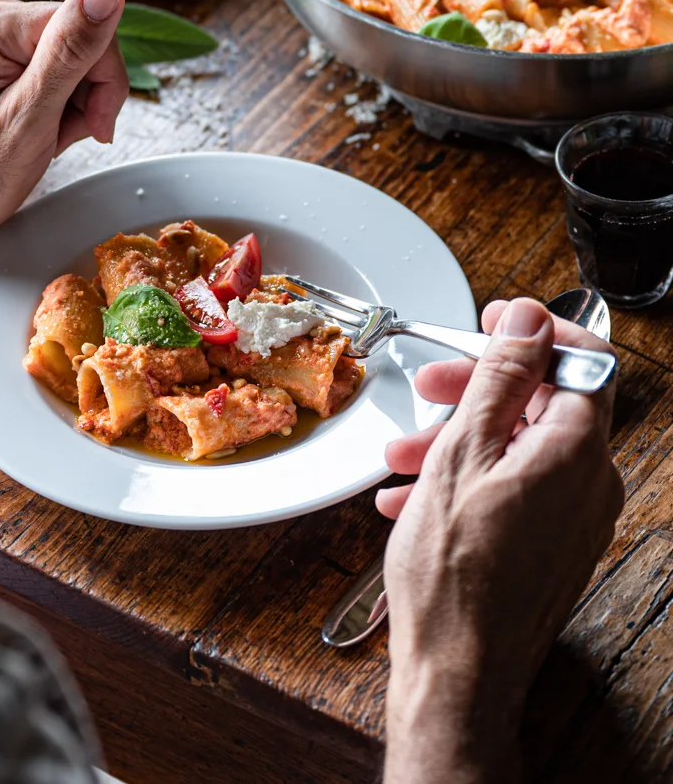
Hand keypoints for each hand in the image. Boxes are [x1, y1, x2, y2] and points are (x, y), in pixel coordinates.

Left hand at [0, 0, 128, 277]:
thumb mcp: (31, 116)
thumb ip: (71, 51)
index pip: (92, 26)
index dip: (105, 81)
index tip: (92, 125)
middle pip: (86, 39)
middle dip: (90, 95)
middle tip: (63, 134)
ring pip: (78, 56)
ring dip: (77, 104)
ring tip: (49, 135)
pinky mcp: (3, 52)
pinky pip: (59, 66)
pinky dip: (62, 103)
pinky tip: (43, 127)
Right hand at [380, 298, 622, 783]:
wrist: (455, 674)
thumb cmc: (453, 575)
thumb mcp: (462, 452)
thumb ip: (500, 378)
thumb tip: (529, 320)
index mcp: (577, 452)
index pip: (585, 362)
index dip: (537, 334)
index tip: (493, 325)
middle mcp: (590, 485)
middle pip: (545, 404)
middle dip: (481, 389)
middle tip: (433, 385)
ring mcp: (574, 520)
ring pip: (521, 449)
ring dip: (462, 438)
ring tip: (403, 453)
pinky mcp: (553, 547)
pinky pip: (518, 490)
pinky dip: (470, 479)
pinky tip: (414, 495)